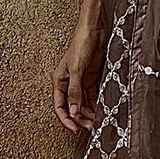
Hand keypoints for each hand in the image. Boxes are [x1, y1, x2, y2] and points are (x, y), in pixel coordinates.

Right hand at [52, 16, 107, 133]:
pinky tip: (100, 111)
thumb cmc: (80, 43)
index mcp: (59, 81)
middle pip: (72, 107)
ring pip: (83, 103)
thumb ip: (75, 91)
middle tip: (89, 127)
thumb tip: (73, 111)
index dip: (66, 119)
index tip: (75, 129)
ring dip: (88, 113)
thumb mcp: (77, 69)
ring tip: (96, 122)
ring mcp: (81, 81)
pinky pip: (92, 96)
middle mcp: (69, 83)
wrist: (95, 29)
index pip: (59, 106)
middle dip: (79, 118)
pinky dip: (95, 104)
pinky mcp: (92, 78)